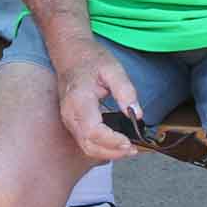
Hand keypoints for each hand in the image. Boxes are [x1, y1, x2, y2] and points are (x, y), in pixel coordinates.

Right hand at [54, 47, 144, 162]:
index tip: (130, 142)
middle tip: (134, 149)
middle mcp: (70, 114)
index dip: (112, 141)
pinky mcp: (72, 123)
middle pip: (89, 145)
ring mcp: (69, 120)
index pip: (93, 131)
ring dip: (108, 153)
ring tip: (129, 149)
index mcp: (79, 99)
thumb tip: (137, 114)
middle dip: (113, 152)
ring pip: (86, 147)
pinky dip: (102, 148)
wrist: (69, 53)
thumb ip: (125, 91)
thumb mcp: (113, 68)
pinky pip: (85, 142)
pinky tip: (117, 144)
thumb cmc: (90, 59)